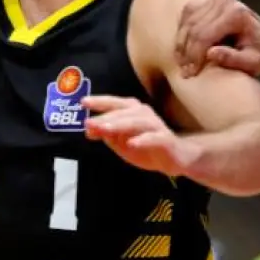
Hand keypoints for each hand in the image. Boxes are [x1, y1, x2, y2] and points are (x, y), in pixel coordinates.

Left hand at [82, 95, 201, 176]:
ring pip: (138, 122)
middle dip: (106, 117)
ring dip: (120, 124)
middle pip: (124, 112)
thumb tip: (88, 129)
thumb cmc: (145, 145)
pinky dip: (143, 140)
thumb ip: (104, 134)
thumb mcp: (120, 141)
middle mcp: (144, 114)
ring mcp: (156, 126)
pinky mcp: (166, 140)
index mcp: (132, 112)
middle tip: (89, 123)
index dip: (100, 101)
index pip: (114, 103)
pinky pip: (155, 138)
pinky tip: (132, 143)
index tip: (83, 102)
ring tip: (105, 130)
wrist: (176, 158)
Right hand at [175, 0, 259, 77]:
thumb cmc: (259, 51)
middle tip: (185, 72)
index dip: (195, 56)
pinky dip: (182, 36)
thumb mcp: (254, 62)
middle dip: (187, 53)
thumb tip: (210, 54)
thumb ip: (234, 59)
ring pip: (186, 25)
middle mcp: (223, 1)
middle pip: (193, 30)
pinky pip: (184, 20)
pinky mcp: (203, 2)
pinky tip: (185, 51)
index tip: (191, 73)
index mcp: (236, 13)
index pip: (205, 35)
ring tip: (183, 64)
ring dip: (181, 46)